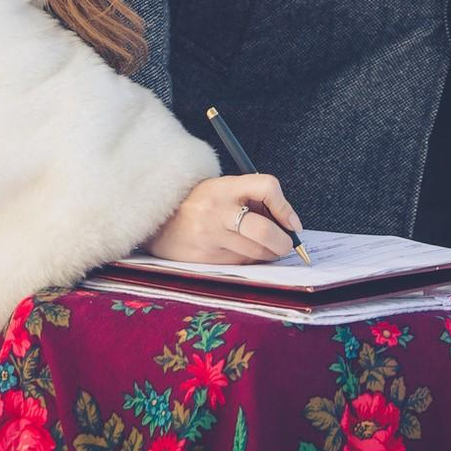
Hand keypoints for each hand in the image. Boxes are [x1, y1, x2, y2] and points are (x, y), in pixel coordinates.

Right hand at [145, 173, 302, 262]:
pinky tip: (241, 252)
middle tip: (287, 244)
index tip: (292, 222)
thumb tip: (287, 222)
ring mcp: (210, 236)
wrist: (158, 220)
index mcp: (225, 187)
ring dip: (268, 254)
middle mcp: (218, 211)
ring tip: (265, 247)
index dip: (285, 206)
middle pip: (263, 231)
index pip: (266, 187)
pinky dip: (250, 260)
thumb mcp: (222, 189)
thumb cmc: (199, 203)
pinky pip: (240, 263)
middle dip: (283, 242)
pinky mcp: (205, 258)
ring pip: (255, 252)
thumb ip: (251, 199)